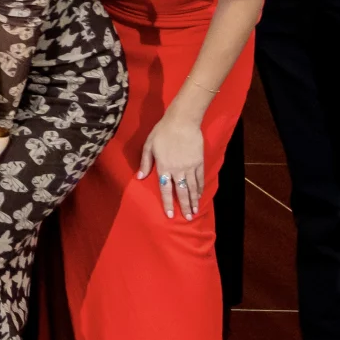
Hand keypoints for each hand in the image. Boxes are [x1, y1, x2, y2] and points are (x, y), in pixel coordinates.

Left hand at [137, 105, 207, 220]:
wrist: (182, 122)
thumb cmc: (162, 132)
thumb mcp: (148, 146)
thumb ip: (145, 163)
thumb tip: (139, 177)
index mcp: (163, 167)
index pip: (166, 189)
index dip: (168, 203)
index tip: (170, 215)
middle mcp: (178, 170)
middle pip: (182, 192)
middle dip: (184, 206)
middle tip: (187, 218)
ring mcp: (190, 166)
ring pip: (192, 187)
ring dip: (194, 200)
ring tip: (195, 212)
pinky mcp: (199, 162)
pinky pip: (200, 178)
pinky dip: (200, 188)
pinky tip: (200, 195)